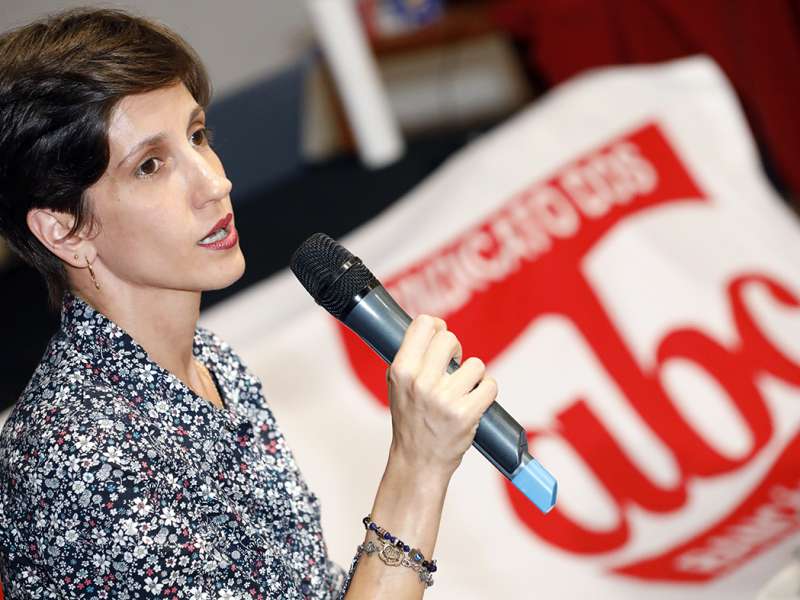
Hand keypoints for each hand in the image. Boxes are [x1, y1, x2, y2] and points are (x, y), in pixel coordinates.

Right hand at [386, 314, 497, 479]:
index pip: (423, 324)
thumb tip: (432, 326)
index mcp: (401, 370)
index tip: (440, 337)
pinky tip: (475, 401)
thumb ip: (411, 356)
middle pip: (450, 338)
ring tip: (462, 392)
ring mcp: (444, 399)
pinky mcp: (465, 414)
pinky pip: (490, 385)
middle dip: (456, 350)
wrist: (418, 461)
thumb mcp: (397, 385)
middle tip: (453, 367)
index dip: (437, 327)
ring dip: (474, 376)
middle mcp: (420, 382)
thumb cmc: (410, 419)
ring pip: (475, 364)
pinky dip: (487, 391)